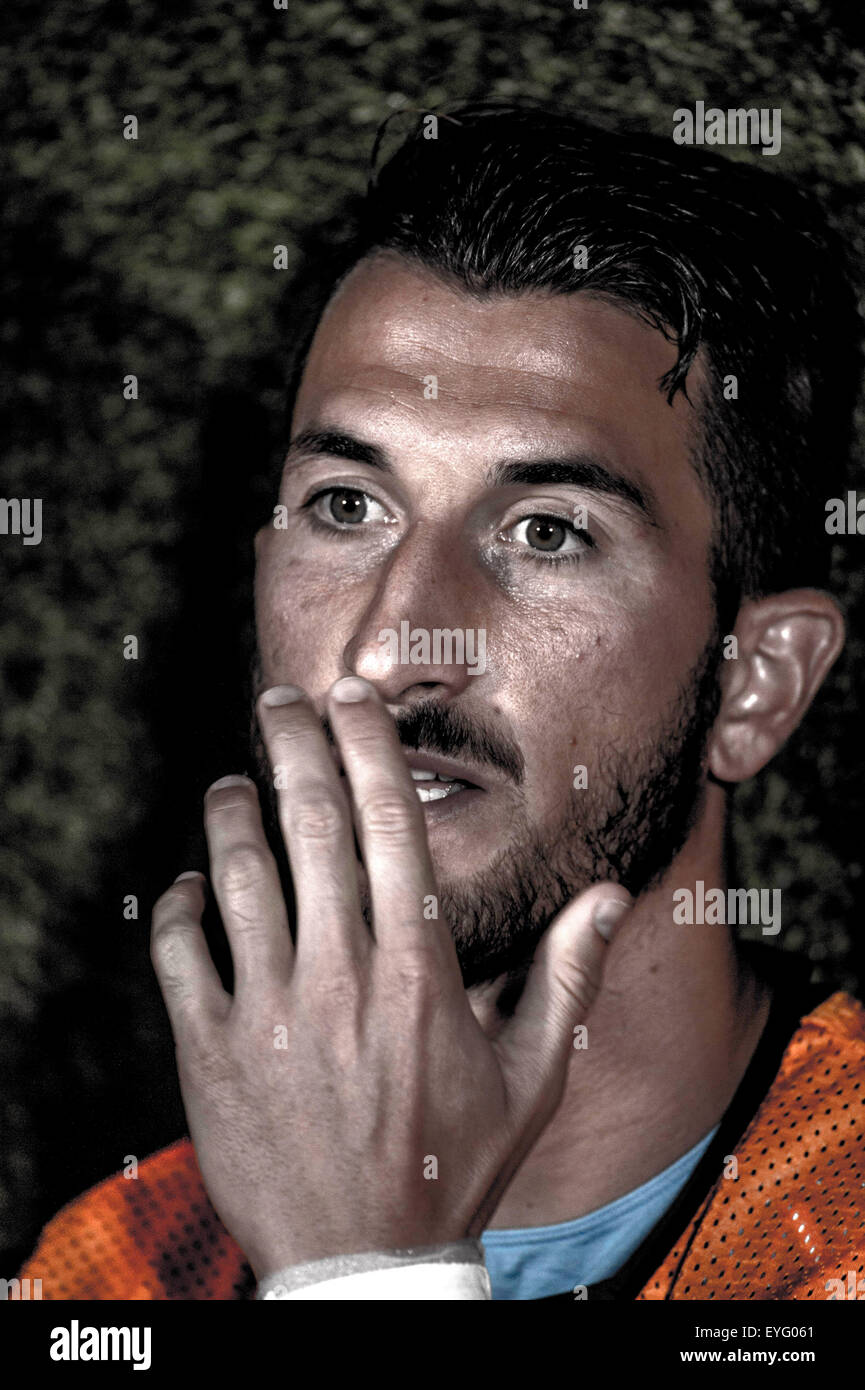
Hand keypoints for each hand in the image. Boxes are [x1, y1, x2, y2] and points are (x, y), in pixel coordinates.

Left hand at [151, 675, 630, 1278]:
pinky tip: (192, 886)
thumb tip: (610, 893)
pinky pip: (178, 950)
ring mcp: (268, 1011)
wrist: (363, 1264)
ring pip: (237, 874)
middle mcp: (341, 975)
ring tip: (231, 785)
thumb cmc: (453, 1167)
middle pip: (309, 824)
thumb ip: (567, 977)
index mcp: (419, 970)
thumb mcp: (531, 1078)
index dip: (368, 747)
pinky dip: (178, 904)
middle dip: (292, 745)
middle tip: (280, 701)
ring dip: (229, 813)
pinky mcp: (209, 1049)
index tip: (352, 698)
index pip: (390, 825)